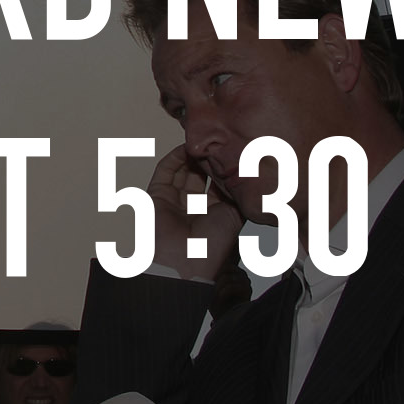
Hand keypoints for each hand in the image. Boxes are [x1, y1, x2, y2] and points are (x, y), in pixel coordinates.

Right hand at [146, 144, 242, 278]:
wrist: (186, 260)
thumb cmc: (213, 246)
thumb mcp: (235, 216)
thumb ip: (238, 195)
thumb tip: (245, 177)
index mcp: (212, 216)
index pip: (217, 186)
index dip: (224, 170)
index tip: (233, 153)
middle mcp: (193, 208)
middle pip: (199, 176)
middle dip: (208, 160)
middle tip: (218, 144)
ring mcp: (174, 201)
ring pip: (182, 171)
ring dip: (193, 156)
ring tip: (204, 142)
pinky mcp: (158, 195)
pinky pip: (165, 171)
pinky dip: (175, 158)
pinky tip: (187, 147)